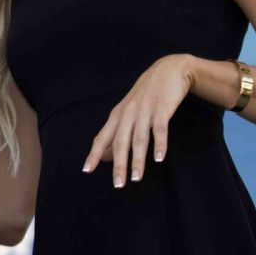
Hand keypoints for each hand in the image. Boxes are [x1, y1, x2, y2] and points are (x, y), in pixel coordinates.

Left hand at [82, 54, 193, 187]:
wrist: (168, 70)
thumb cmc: (147, 95)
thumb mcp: (128, 112)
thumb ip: (117, 133)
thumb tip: (106, 157)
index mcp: (117, 115)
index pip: (102, 138)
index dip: (94, 154)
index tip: (87, 170)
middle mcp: (128, 114)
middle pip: (120, 142)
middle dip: (118, 165)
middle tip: (118, 184)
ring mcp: (144, 111)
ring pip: (139, 139)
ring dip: (137, 159)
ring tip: (136, 178)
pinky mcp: (162, 108)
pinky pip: (159, 129)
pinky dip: (159, 144)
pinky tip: (159, 159)